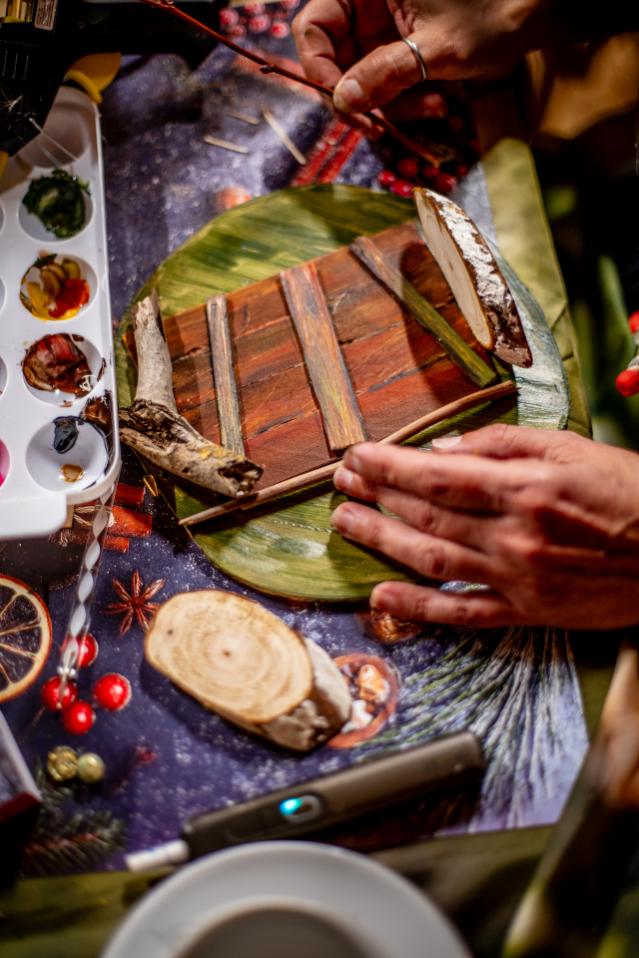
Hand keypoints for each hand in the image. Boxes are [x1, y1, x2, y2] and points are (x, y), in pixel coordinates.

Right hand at [292, 0, 550, 115]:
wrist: (538, 12)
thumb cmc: (494, 13)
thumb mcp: (437, 48)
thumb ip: (385, 73)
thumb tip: (342, 101)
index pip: (314, 26)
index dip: (320, 68)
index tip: (342, 103)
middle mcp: (368, 3)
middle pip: (336, 58)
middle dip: (363, 96)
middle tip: (379, 126)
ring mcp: (384, 27)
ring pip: (363, 78)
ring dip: (393, 104)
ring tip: (434, 108)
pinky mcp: (402, 48)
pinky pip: (387, 83)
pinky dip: (408, 100)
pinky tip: (438, 104)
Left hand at [331, 424, 638, 628]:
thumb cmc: (629, 493)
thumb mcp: (572, 449)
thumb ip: (505, 446)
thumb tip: (444, 451)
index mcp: (525, 488)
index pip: (436, 475)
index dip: (387, 466)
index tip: (357, 456)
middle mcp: (514, 535)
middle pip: (425, 514)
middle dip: (375, 496)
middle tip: (342, 484)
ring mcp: (518, 578)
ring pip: (431, 559)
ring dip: (381, 541)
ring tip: (346, 524)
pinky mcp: (528, 611)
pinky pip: (462, 614)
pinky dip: (417, 609)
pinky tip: (381, 597)